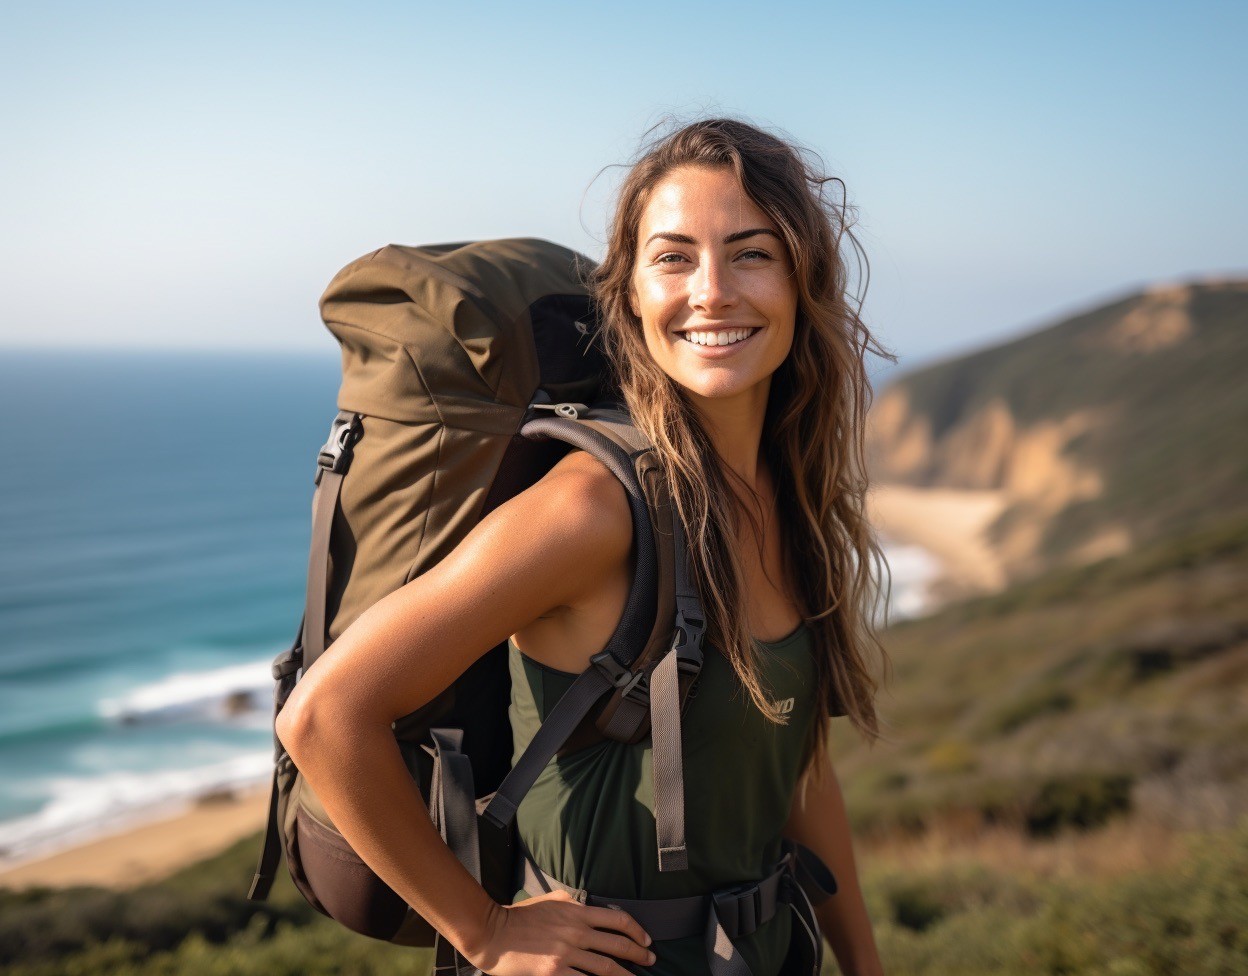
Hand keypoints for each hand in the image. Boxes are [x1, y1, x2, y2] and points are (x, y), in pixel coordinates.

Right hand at [465, 890, 655, 974]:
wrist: (492, 932)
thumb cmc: (519, 916)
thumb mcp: (550, 900)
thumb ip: (572, 904)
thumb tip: (589, 906)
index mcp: (576, 912)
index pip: (617, 919)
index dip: (637, 931)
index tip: (647, 941)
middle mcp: (575, 932)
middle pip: (617, 945)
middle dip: (639, 955)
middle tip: (652, 961)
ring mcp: (566, 954)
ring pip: (605, 968)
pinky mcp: (554, 973)